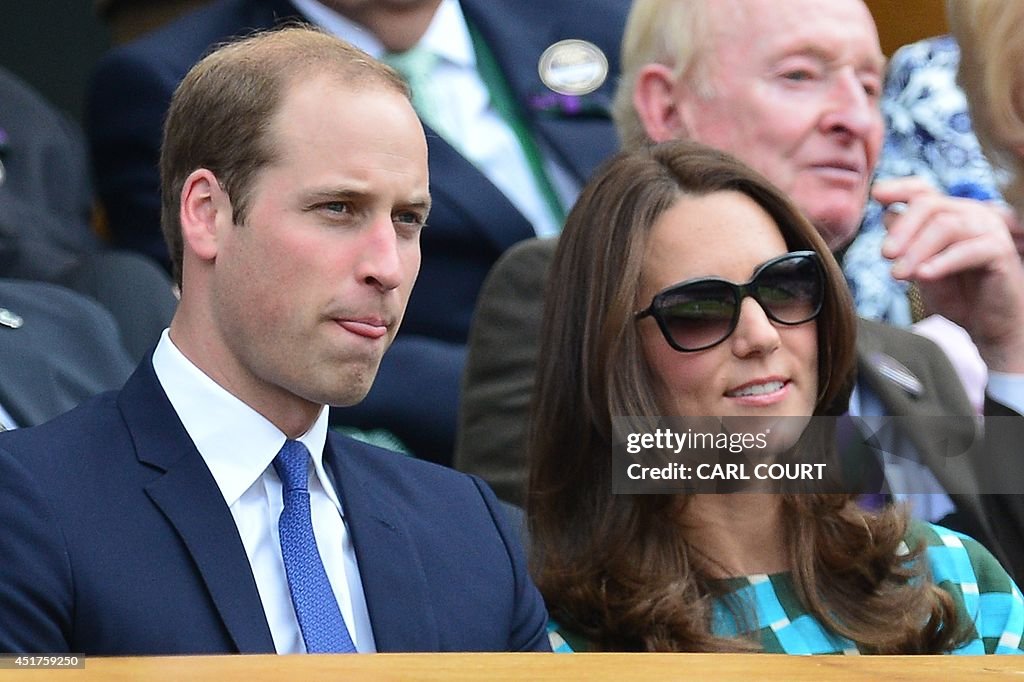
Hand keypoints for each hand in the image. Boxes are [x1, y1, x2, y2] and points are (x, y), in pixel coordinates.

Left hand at [873, 177, 1023, 371]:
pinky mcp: (1000, 250)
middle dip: (902, 229)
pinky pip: (967, 251)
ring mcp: (988, 229)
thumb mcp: (920, 266)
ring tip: (898, 274)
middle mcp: (970, 214)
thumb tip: (887, 215)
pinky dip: (942, 263)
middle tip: (885, 255)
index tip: (876, 195)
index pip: (923, 191)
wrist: (988, 324)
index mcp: (949, 213)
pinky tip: (923, 275)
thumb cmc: (955, 293)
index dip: (899, 189)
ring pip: (945, 226)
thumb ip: (906, 243)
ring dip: (917, 250)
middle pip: (929, 205)